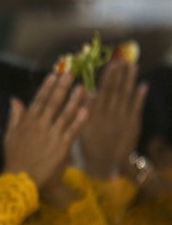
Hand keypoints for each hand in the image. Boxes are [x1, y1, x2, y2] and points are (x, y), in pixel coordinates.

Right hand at [4, 72, 87, 188]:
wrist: (22, 179)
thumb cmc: (15, 158)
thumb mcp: (9, 135)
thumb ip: (14, 116)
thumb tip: (14, 99)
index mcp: (27, 122)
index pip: (39, 100)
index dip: (47, 87)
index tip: (54, 74)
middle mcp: (40, 126)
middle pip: (53, 103)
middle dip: (62, 87)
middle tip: (71, 73)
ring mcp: (51, 136)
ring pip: (65, 114)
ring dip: (74, 100)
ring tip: (82, 88)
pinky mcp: (61, 147)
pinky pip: (72, 130)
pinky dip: (79, 120)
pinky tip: (86, 109)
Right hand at [80, 60, 147, 179]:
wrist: (105, 165)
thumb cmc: (89, 148)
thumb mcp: (80, 130)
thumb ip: (83, 111)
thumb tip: (87, 92)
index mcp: (94, 115)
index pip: (102, 91)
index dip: (107, 77)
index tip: (110, 64)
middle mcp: (109, 114)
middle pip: (115, 90)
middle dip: (119, 74)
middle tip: (122, 59)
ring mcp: (122, 119)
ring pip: (126, 95)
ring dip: (130, 80)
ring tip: (133, 66)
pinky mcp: (132, 124)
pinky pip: (137, 107)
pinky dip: (140, 96)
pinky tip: (143, 85)